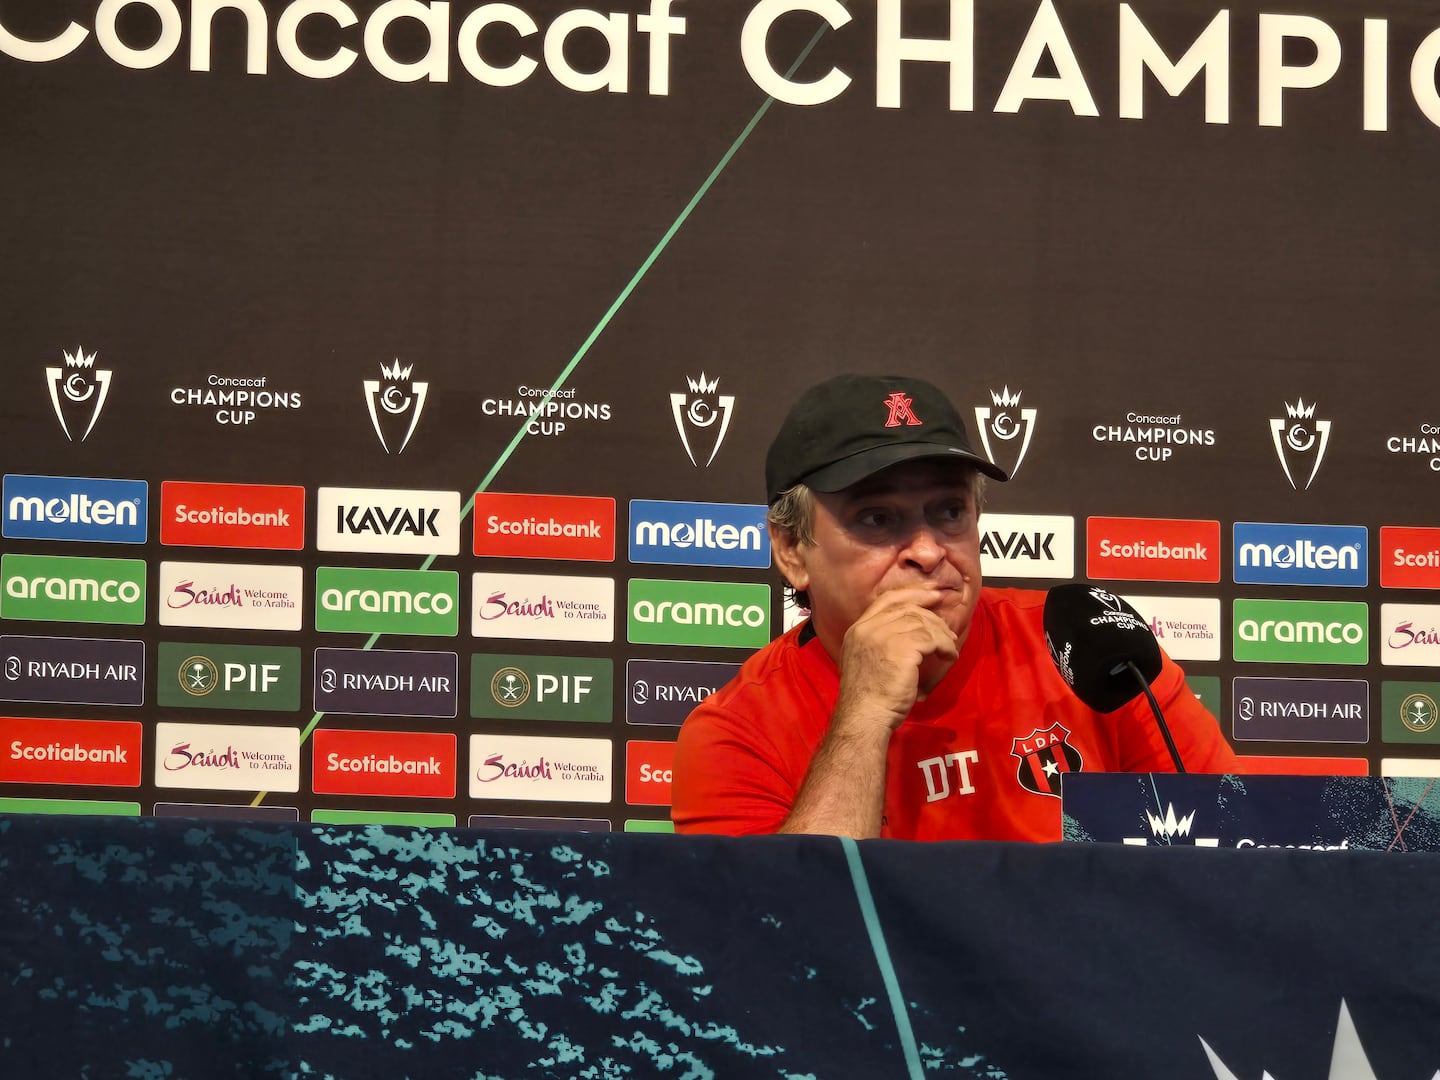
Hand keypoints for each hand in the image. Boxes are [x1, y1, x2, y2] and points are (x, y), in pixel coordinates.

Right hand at [833, 587, 959, 735]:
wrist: (865, 716)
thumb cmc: (868, 697)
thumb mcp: (867, 661)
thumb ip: (880, 642)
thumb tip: (912, 633)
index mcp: (857, 630)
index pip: (887, 599)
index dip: (913, 594)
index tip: (933, 595)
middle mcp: (868, 628)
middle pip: (908, 609)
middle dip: (933, 616)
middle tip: (949, 630)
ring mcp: (884, 637)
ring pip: (922, 623)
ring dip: (942, 634)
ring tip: (950, 647)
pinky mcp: (902, 649)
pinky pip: (932, 639)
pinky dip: (945, 646)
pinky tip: (950, 656)